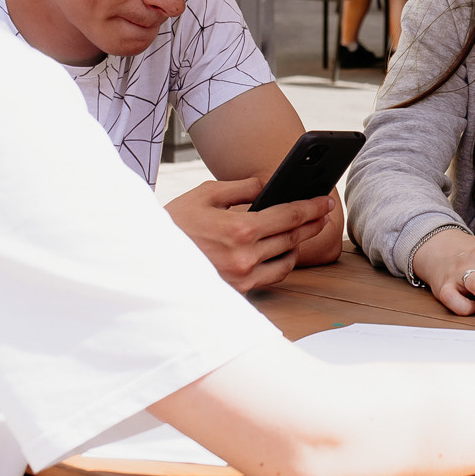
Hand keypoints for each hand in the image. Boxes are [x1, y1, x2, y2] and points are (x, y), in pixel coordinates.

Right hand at [166, 177, 333, 291]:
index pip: (289, 215)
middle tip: (323, 212)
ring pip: (287, 258)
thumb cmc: (175, 223)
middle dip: (311, 222)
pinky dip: (283, 262)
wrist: (149, 260)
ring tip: (304, 229)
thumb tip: (267, 184)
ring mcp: (243, 277)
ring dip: (299, 243)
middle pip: (293, 237)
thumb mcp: (205, 195)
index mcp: (240, 229)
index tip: (325, 200)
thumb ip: (240, 188)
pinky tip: (285, 250)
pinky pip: (274, 276)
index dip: (311, 207)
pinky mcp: (239, 291)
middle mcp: (245, 256)